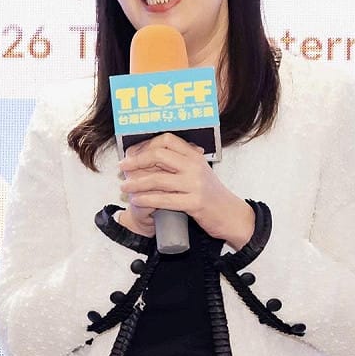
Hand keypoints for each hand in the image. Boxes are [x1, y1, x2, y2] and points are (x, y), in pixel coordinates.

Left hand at [118, 133, 254, 249]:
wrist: (232, 215)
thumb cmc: (211, 195)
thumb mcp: (199, 172)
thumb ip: (181, 163)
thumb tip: (150, 156)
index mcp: (195, 156)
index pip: (167, 139)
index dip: (145, 144)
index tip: (132, 153)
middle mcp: (195, 166)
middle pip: (159, 155)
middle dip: (136, 161)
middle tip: (123, 168)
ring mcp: (196, 185)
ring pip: (158, 179)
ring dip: (136, 183)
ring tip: (125, 187)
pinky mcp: (195, 204)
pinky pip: (164, 200)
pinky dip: (147, 199)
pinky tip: (137, 201)